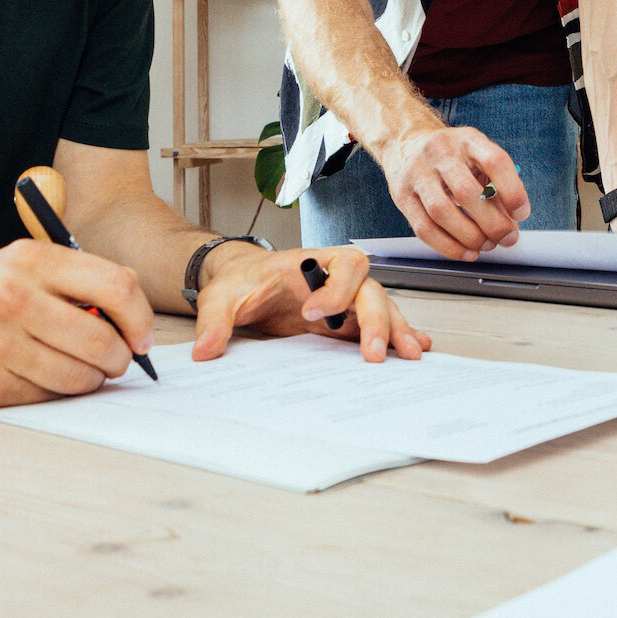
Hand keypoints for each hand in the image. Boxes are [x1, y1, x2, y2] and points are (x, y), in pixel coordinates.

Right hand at [0, 239, 154, 408]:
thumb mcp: (19, 267)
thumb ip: (74, 280)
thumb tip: (133, 308)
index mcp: (30, 259)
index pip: (117, 286)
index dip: (141, 319)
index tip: (142, 336)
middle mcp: (13, 296)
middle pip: (103, 339)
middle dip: (120, 358)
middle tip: (114, 361)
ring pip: (80, 375)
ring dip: (90, 379)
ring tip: (77, 369)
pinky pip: (47, 396)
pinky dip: (55, 392)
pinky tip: (41, 377)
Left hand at [190, 242, 432, 363]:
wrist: (243, 285)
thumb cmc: (240, 282)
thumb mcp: (220, 296)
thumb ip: (213, 320)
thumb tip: (204, 350)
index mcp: (311, 263)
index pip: (342, 265)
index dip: (335, 290)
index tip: (313, 313)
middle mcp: (335, 279)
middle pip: (371, 290)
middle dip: (376, 320)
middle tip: (372, 352)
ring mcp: (344, 302)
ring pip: (381, 309)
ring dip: (395, 331)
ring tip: (410, 354)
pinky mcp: (345, 323)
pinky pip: (375, 327)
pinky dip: (395, 336)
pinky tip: (412, 348)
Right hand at [374, 122, 529, 259]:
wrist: (406, 142)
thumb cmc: (450, 154)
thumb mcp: (477, 156)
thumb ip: (496, 186)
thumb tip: (511, 224)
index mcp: (468, 140)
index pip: (494, 161)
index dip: (512, 191)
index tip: (520, 213)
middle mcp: (440, 152)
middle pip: (467, 192)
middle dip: (492, 223)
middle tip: (506, 237)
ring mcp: (417, 173)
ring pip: (442, 212)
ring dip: (469, 237)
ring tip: (485, 245)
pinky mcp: (402, 196)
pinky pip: (424, 228)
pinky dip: (448, 246)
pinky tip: (464, 251)